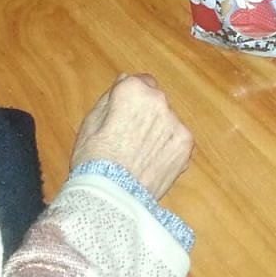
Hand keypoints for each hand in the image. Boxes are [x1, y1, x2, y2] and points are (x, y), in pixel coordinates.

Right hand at [72, 74, 193, 200]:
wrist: (113, 197)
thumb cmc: (93, 160)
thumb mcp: (90, 123)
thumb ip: (110, 97)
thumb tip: (124, 80)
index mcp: (133, 90)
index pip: (139, 82)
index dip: (130, 99)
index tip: (123, 115)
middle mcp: (159, 100)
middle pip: (156, 100)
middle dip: (146, 112)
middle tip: (130, 137)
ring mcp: (175, 122)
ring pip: (168, 120)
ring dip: (158, 130)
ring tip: (141, 154)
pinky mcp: (186, 145)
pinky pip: (177, 139)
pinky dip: (168, 148)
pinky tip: (152, 163)